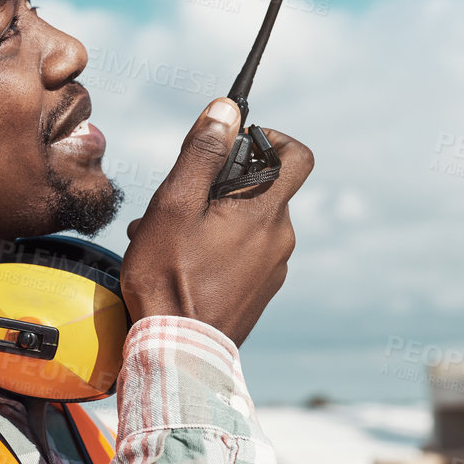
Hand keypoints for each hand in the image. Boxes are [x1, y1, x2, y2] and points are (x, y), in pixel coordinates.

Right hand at [120, 97, 313, 344]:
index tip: (237, 145)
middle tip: (178, 201)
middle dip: (221, 185)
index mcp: (265, 212)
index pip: (297, 156)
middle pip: (262, 190)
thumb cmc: (169, 278)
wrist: (177, 353)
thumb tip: (226, 110)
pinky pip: (243, 256)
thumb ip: (202, 153)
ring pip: (247, 224)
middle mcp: (280, 239)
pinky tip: (179, 264)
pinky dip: (216, 249)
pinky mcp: (260, 294)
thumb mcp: (175, 205)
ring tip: (166, 238)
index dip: (272, 138)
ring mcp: (273, 270)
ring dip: (212, 220)